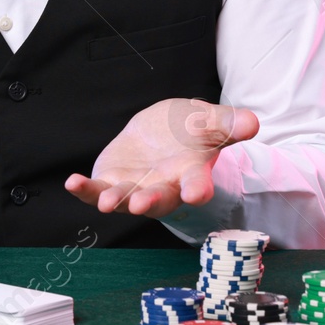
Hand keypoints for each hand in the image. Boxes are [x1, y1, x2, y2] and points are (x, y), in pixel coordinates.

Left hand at [64, 98, 257, 217]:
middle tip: (143, 203)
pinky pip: (95, 192)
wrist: (162, 131)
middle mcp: (163, 188)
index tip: (197, 192)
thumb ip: (228, 123)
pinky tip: (72, 182)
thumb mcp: (210, 120)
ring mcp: (135, 188)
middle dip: (151, 202)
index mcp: (190, 174)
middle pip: (158, 199)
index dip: (197, 189)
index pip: (197, 185)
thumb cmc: (190, 130)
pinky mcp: (110, 184)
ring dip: (115, 201)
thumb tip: (253, 122)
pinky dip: (84, 191)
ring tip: (105, 202)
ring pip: (125, 200)